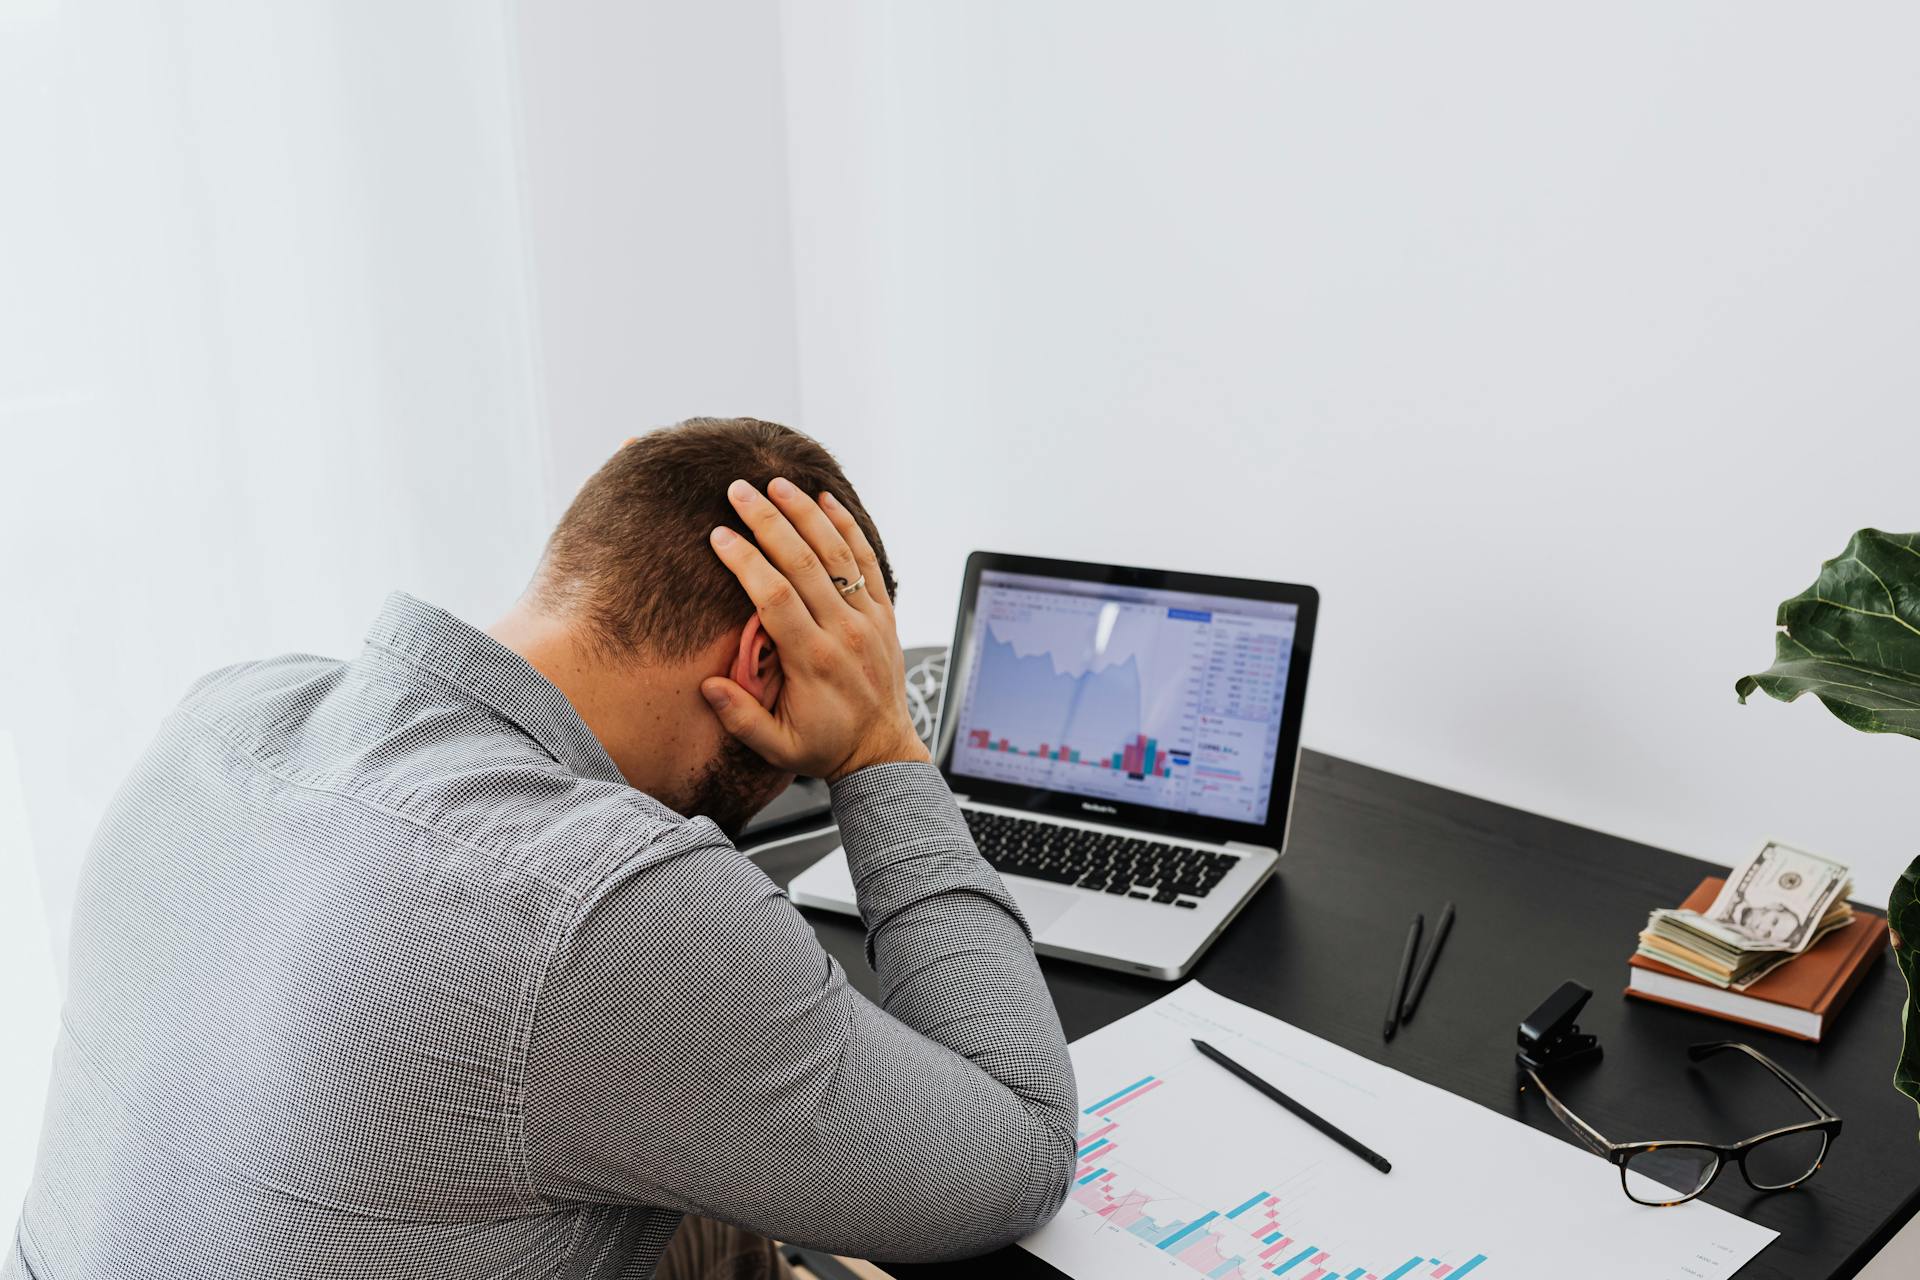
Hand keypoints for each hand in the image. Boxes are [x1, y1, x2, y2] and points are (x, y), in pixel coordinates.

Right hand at [701, 478, 930, 781]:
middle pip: (804, 563)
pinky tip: (826, 500)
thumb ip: (741, 718)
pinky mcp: (884, 612)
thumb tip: (708, 685)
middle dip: (768, 521)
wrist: (882, 751)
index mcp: (813, 661)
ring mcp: (868, 618)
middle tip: (738, 490)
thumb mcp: (778, 747)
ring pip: (837, 553)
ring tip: (776, 483)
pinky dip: (848, 526)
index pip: (775, 597)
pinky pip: (868, 560)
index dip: (746, 562)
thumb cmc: (826, 746)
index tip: (719, 535)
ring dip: (805, 513)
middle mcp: (844, 631)